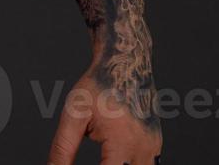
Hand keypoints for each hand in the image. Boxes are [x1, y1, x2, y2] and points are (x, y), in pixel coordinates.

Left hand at [47, 66, 162, 164]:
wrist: (124, 63)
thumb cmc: (98, 86)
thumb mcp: (74, 116)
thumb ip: (63, 149)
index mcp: (122, 143)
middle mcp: (143, 149)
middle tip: (95, 160)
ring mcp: (153, 148)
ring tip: (103, 158)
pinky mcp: (155, 145)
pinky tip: (114, 161)